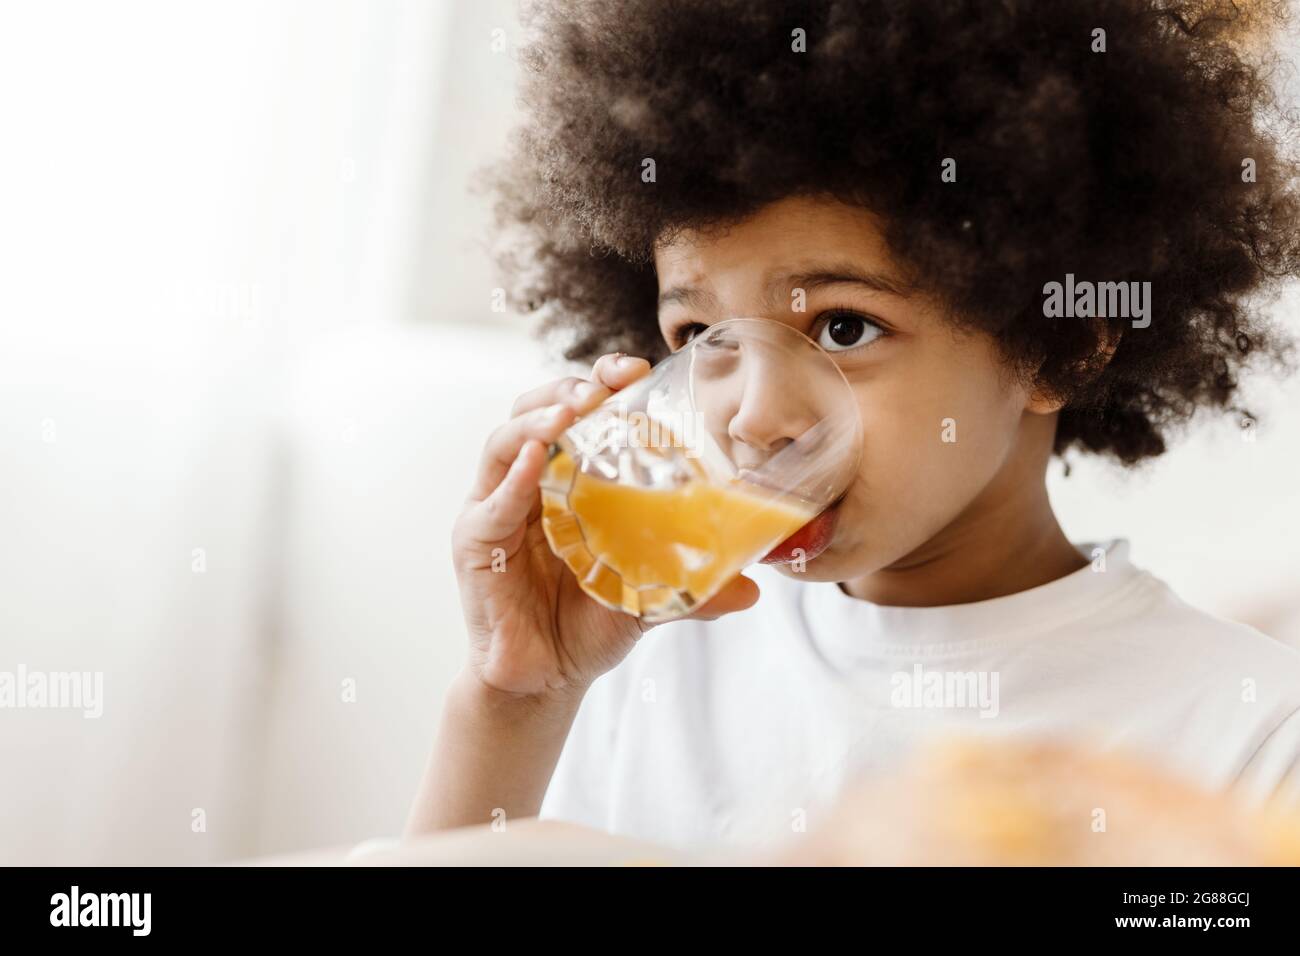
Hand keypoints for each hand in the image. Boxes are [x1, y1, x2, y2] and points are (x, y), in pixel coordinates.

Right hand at [451, 352, 760, 699]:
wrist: (547, 678)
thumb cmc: (589, 623)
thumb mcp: (649, 596)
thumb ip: (694, 588)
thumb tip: (754, 591)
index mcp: (571, 479)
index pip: (580, 413)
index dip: (603, 383)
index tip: (636, 368)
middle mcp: (530, 483)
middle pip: (537, 412)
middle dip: (568, 389)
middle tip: (603, 386)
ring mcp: (498, 507)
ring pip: (506, 443)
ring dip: (537, 421)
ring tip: (570, 412)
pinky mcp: (475, 542)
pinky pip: (491, 503)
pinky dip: (513, 478)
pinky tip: (537, 460)